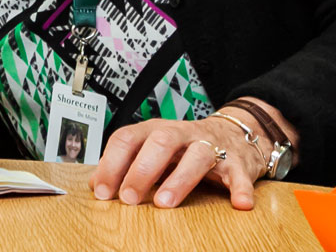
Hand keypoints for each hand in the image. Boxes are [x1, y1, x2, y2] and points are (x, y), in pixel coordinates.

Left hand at [90, 114, 267, 209]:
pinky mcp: (237, 161)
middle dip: (142, 169)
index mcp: (155, 131)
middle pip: (160, 142)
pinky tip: (239, 204)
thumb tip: (95, 184)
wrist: (235, 133)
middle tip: (129, 197)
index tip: (102, 191)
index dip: (112, 164)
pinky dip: (240, 188)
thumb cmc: (186, 147)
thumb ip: (126, 165)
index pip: (128, 138)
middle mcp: (182, 134)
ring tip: (165, 202)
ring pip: (197, 155)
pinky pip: (239, 173)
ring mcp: (210, 145)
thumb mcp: (152, 151)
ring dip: (180, 179)